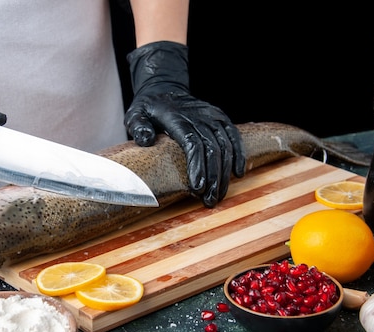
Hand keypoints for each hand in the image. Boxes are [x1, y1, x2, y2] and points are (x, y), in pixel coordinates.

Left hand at [125, 41, 244, 207]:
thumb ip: (138, 127)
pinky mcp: (221, 118)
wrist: (164, 89)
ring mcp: (212, 116)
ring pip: (225, 145)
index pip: (192, 143)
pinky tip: (238, 173)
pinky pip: (234, 136)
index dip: (197, 166)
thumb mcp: (134, 114)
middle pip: (212, 148)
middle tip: (210, 201)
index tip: (198, 189)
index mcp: (177, 118)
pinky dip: (238, 154)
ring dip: (224, 173)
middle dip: (213, 177)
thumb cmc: (148, 108)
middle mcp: (198, 116)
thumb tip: (145, 140)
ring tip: (220, 195)